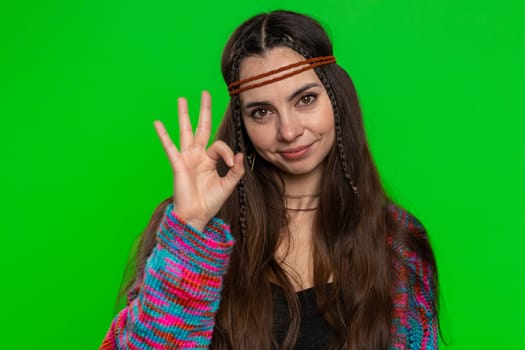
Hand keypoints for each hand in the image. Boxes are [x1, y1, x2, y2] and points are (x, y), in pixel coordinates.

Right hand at [154, 91, 243, 230]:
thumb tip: (241, 155)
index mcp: (210, 159)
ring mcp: (186, 158)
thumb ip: (236, 170)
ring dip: (184, 115)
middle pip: (201, 127)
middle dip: (204, 110)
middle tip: (205, 93)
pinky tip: (157, 122)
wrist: (197, 216)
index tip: (233, 164)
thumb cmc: (211, 202)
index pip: (219, 145)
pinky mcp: (178, 164)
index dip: (228, 152)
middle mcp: (198, 155)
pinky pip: (170, 147)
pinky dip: (163, 135)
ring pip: (185, 131)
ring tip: (182, 99)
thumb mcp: (228, 185)